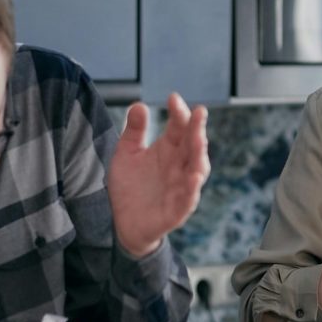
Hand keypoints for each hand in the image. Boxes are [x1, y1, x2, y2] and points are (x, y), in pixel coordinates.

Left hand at [107, 93, 209, 256]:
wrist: (122, 223)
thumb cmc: (130, 187)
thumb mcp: (126, 154)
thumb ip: (133, 131)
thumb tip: (139, 104)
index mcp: (169, 150)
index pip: (179, 128)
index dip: (179, 113)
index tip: (173, 98)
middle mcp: (179, 167)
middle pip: (192, 145)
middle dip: (196, 129)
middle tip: (198, 112)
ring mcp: (180, 188)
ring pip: (197, 170)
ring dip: (199, 155)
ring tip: (198, 139)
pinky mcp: (176, 211)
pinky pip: (188, 200)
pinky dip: (192, 189)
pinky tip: (193, 178)